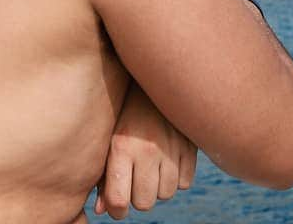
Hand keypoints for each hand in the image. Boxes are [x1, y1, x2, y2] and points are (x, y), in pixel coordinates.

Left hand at [95, 83, 197, 219]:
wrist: (154, 81)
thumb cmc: (125, 113)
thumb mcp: (108, 139)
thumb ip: (103, 175)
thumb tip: (102, 209)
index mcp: (121, 148)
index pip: (119, 201)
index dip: (117, 210)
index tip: (118, 205)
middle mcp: (146, 150)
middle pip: (144, 202)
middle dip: (138, 197)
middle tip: (135, 181)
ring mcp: (171, 149)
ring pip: (165, 194)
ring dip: (158, 187)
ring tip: (152, 168)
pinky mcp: (190, 147)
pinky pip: (185, 182)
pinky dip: (176, 178)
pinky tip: (167, 161)